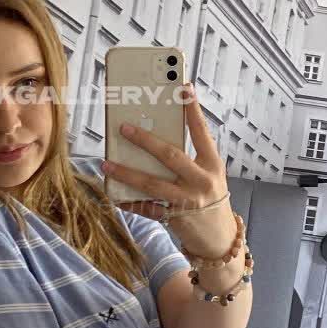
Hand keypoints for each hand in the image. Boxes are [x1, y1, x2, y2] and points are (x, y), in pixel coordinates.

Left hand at [103, 83, 234, 257]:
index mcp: (213, 164)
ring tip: (106, 163)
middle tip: (123, 127)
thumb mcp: (208, 175)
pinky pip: (147, 208)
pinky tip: (114, 195)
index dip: (193, 109)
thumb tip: (155, 136)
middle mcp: (202, 181)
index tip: (184, 87)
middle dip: (145, 140)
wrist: (220, 240)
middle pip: (170, 155)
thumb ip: (189, 158)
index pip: (201, 132)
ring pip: (152, 183)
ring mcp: (188, 201)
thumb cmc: (210, 198)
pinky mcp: (175, 218)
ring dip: (126, 172)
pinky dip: (130, 202)